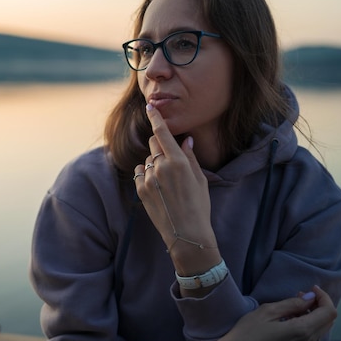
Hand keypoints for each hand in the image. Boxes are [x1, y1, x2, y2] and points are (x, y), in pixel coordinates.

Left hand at [133, 104, 218, 275]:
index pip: (162, 133)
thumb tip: (186, 140)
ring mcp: (148, 179)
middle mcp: (161, 167)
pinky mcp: (141, 190)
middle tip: (170, 159)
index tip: (150, 107)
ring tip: (167, 182)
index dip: (155, 118)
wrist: (186, 234)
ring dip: (154, 164)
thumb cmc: (199, 206)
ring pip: (147, 160)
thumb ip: (190, 157)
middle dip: (159, 145)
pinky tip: (157, 187)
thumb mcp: (200, 179)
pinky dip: (145, 175)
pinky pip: (140, 173)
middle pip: (153, 143)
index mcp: (178, 162)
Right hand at [212, 285, 336, 340]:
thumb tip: (310, 297)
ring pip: (322, 328)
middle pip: (329, 321)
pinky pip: (313, 334)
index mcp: (302, 330)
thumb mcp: (268, 311)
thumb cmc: (249, 332)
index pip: (329, 312)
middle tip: (303, 293)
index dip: (324, 297)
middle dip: (321, 304)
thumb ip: (291, 304)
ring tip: (297, 303)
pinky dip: (310, 321)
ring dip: (315, 313)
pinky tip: (294, 316)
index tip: (312, 288)